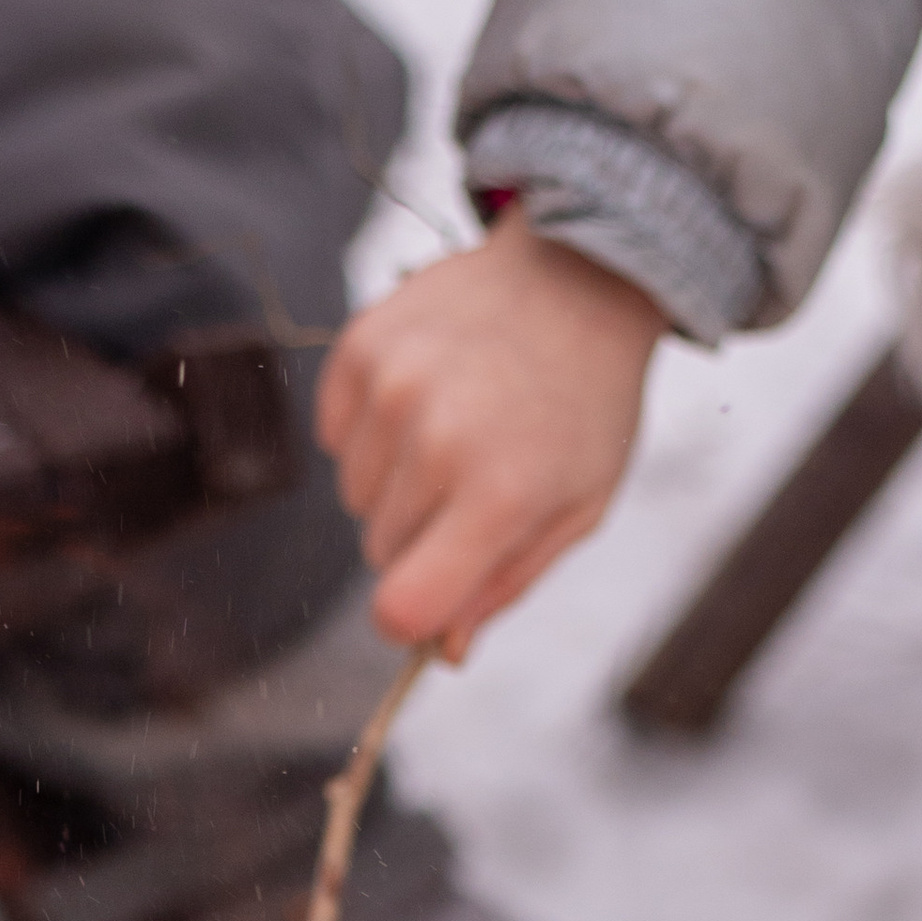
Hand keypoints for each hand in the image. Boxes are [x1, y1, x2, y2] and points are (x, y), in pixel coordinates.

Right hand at [317, 207, 666, 658]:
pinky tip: (426, 395)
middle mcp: (436, 440)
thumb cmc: (586, 403)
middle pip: (380, 552)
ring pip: (355, 497)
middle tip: (477, 480)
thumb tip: (443, 649)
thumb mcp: (579, 507)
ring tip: (457, 428)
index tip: (431, 598)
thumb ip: (507, 584)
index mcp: (500, 495)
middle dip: (422, 537)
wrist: (580, 271)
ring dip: (396, 482)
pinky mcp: (360, 346)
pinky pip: (335, 437)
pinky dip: (370, 431)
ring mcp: (392, 387)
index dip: (410, 618)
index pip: (402, 607)